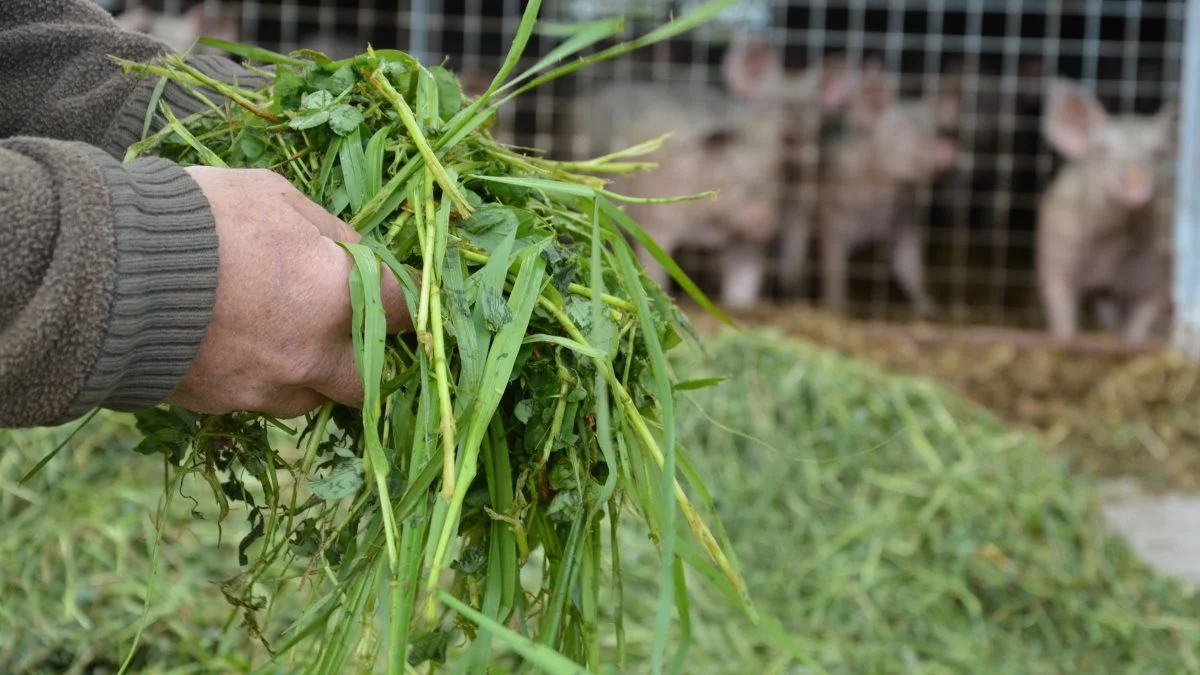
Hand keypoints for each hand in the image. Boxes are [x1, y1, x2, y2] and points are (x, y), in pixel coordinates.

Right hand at [165, 167, 411, 417]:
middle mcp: (313, 357)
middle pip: (369, 379)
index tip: (402, 293)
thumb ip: (328, 232)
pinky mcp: (223, 406)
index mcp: (338, 298)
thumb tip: (356, 255)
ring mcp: (266, 388)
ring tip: (279, 330)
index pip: (405, 311)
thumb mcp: (274, 197)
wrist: (103, 271)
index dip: (408, 299)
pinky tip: (236, 341)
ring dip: (310, 370)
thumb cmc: (198, 218)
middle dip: (365, 355)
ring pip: (312, 395)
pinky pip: (261, 398)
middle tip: (346, 326)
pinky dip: (261, 376)